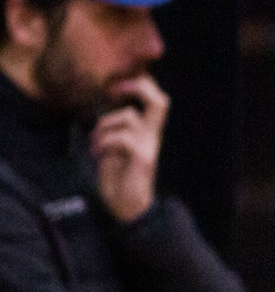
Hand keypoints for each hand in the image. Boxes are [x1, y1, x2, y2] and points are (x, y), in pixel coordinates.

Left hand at [91, 74, 167, 222]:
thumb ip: (116, 127)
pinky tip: (98, 153)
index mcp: (147, 133)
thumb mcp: (115, 146)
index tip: (118, 85)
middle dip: (140, 88)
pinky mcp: (142, 160)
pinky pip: (123, 138)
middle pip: (160, 102)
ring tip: (96, 141)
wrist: (128, 206)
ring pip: (129, 118)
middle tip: (117, 89)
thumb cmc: (119, 176)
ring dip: (104, 125)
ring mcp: (149, 148)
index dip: (143, 85)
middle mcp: (152, 138)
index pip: (157, 100)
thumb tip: (103, 108)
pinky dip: (105, 142)